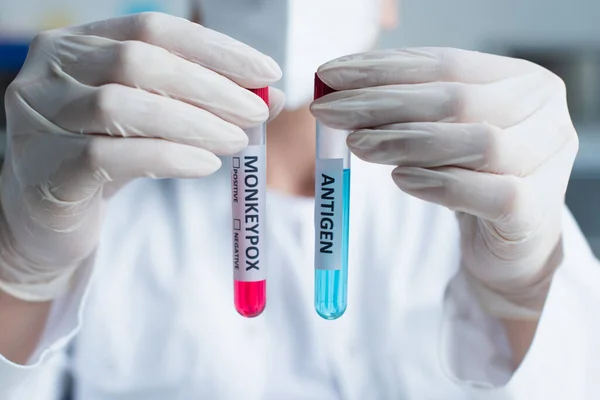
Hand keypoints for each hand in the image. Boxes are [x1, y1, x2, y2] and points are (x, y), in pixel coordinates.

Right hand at [0, 12, 283, 300]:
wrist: (48, 220)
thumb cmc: (106, 160)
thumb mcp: (154, 122)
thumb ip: (205, 103)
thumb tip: (274, 96)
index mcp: (80, 45)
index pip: (154, 28)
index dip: (216, 49)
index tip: (266, 72)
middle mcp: (51, 71)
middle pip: (139, 62)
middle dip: (210, 87)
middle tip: (257, 112)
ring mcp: (38, 117)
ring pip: (122, 106)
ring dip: (193, 123)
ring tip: (236, 141)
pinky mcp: (43, 167)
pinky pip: (109, 156)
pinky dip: (167, 157)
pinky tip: (205, 165)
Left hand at [311, 48, 577, 318]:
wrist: (511, 243)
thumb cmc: (473, 178)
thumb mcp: (443, 134)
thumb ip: (408, 108)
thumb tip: (338, 90)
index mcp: (521, 80)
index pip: (445, 64)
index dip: (383, 68)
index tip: (330, 75)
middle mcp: (544, 114)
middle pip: (456, 99)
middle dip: (382, 103)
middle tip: (329, 110)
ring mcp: (547, 161)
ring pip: (476, 142)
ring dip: (405, 141)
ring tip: (357, 144)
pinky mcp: (535, 209)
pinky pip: (487, 192)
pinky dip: (440, 184)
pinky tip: (400, 179)